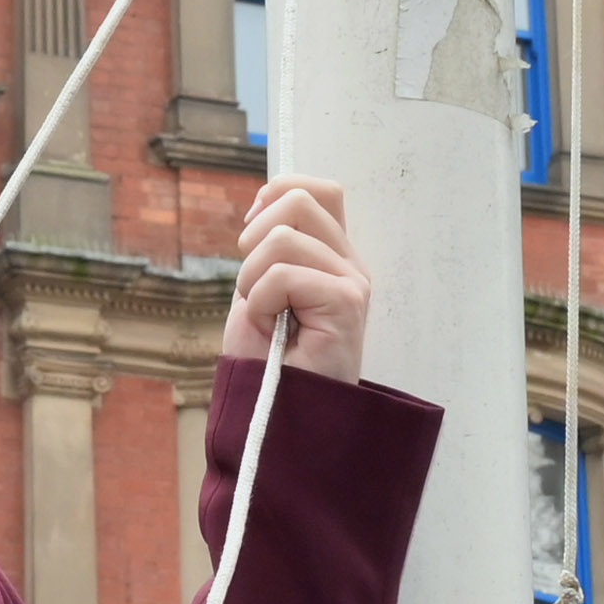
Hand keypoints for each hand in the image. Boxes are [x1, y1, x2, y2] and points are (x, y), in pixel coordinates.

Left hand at [220, 180, 370, 381]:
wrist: (277, 414)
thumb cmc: (267, 361)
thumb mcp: (259, 289)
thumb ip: (270, 247)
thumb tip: (263, 202)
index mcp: (332, 257)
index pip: (317, 190)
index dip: (275, 195)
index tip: (250, 236)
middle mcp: (350, 264)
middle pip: (299, 199)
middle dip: (255, 239)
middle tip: (255, 288)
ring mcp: (353, 282)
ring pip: (283, 237)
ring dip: (252, 279)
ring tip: (265, 317)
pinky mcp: (347, 302)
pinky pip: (282, 275)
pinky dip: (259, 303)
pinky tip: (271, 331)